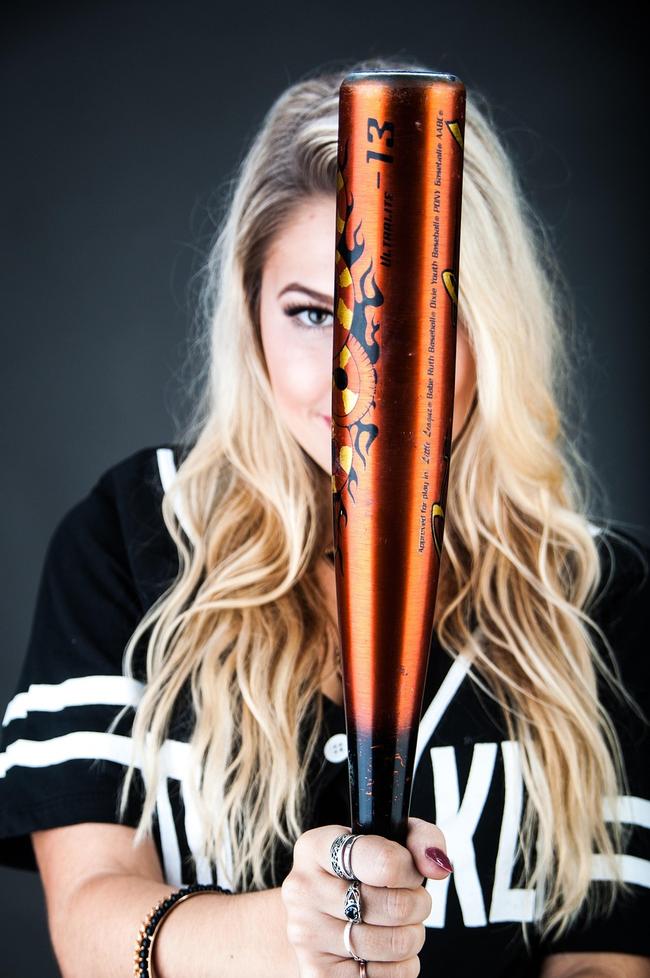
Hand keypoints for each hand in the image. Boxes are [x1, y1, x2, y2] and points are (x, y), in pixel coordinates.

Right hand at [281, 817, 452, 976]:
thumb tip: (437, 865)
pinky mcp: (318, 975)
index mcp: (317, 847)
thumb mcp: (384, 841)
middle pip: (397, 906)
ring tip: (397, 925)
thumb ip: (419, 839)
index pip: (385, 862)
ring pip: (397, 944)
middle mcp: (303, 890)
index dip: (410, 870)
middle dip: (418, 904)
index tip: (409, 871)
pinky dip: (400, 967)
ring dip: (412, 936)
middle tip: (409, 900)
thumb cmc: (359, 875)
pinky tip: (383, 952)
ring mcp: (307, 935)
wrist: (317, 918)